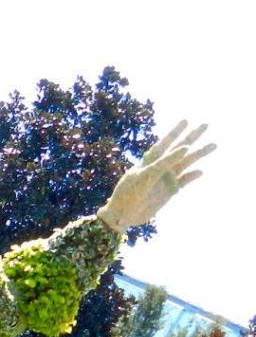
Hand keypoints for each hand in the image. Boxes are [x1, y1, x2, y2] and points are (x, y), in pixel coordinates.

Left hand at [97, 121, 213, 233]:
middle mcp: (159, 167)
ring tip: (214, 145)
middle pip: (179, 149)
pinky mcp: (169, 192)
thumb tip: (185, 148)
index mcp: (149, 161)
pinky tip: (200, 171)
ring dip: (199, 154)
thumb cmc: (129, 193)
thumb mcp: (145, 175)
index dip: (175, 132)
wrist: (123, 215)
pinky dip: (191, 176)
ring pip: (185, 163)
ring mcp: (165, 179)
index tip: (186, 121)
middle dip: (192, 137)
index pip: (165, 143)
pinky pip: (183, 181)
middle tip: (205, 125)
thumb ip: (164, 162)